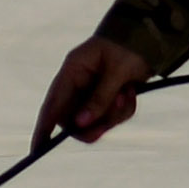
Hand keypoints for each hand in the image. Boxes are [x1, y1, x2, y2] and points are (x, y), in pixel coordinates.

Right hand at [38, 28, 153, 150]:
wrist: (151, 37)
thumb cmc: (129, 46)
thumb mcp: (116, 71)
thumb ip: (99, 98)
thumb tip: (80, 124)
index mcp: (73, 70)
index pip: (52, 105)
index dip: (42, 128)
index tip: (36, 150)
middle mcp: (79, 83)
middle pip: (76, 120)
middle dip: (96, 123)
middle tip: (110, 120)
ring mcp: (93, 91)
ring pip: (96, 121)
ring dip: (114, 115)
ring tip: (127, 93)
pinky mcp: (107, 97)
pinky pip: (111, 117)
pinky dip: (123, 111)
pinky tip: (131, 92)